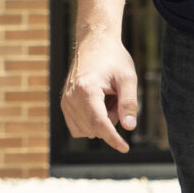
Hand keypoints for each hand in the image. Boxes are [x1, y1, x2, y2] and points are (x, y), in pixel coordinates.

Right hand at [58, 27, 138, 151]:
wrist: (94, 43)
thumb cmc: (113, 59)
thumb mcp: (128, 78)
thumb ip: (129, 103)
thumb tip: (129, 127)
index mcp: (86, 90)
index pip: (99, 124)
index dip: (113, 139)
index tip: (125, 148)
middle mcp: (71, 98)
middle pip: (95, 128)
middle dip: (111, 120)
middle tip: (116, 96)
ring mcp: (65, 101)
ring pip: (87, 130)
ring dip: (101, 121)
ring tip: (107, 97)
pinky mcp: (64, 104)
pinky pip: (78, 127)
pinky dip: (91, 122)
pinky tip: (98, 103)